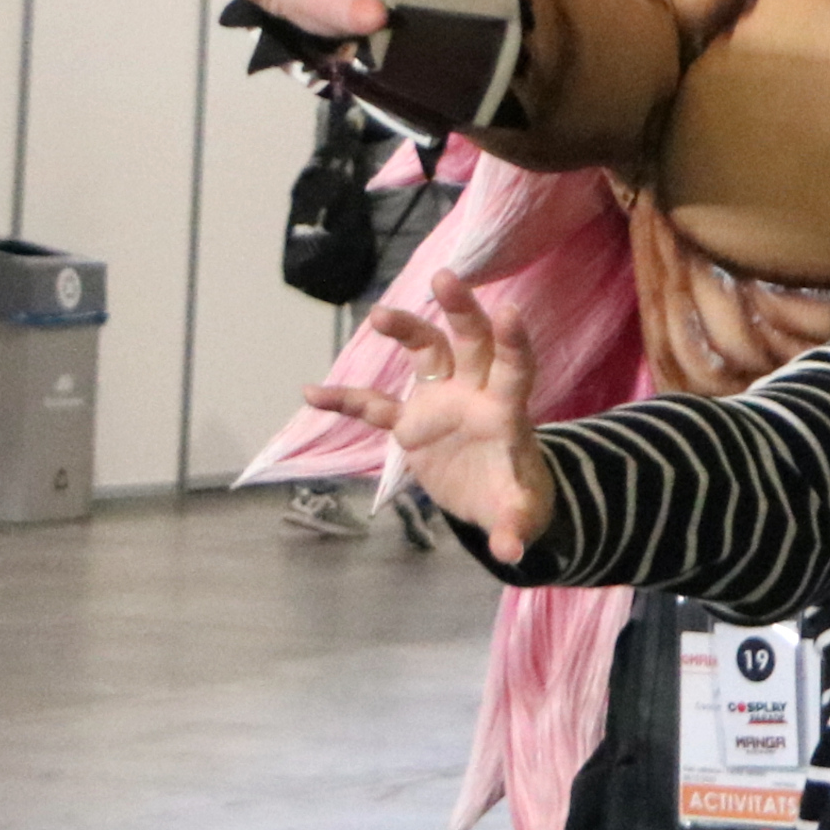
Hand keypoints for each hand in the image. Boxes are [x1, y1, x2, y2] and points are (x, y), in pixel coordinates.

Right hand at [300, 272, 555, 562]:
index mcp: (506, 412)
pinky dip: (347, 400)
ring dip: (405, 331)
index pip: (514, 369)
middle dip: (461, 311)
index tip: (509, 310)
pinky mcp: (412, 422)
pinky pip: (375, 406)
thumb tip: (514, 553)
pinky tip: (312, 393)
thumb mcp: (517, 512)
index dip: (513, 342)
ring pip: (426, 354)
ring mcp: (442, 401)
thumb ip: (515, 525)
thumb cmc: (514, 497)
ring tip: (377, 315)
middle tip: (444, 277)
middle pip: (472, 342)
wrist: (493, 498)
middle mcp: (475, 393)